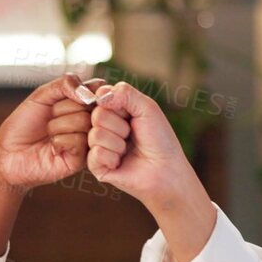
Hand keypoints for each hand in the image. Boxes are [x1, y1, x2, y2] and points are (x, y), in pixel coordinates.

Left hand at [0, 74, 105, 192]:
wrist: (8, 151)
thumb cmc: (23, 124)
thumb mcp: (42, 95)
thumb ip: (66, 83)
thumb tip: (88, 92)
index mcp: (81, 104)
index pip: (98, 89)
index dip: (87, 91)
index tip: (70, 96)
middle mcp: (88, 122)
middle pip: (89, 105)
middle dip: (61, 108)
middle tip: (49, 118)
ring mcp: (86, 141)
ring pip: (83, 121)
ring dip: (56, 126)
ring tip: (48, 134)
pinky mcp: (81, 160)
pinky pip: (78, 141)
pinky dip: (58, 141)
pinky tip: (52, 147)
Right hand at [86, 82, 202, 211]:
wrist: (166, 170)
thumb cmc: (160, 139)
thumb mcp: (147, 107)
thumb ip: (124, 92)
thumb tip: (99, 94)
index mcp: (113, 111)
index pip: (101, 97)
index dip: (118, 106)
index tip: (132, 115)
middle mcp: (102, 127)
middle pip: (97, 115)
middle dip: (120, 125)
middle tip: (132, 135)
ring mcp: (98, 146)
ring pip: (96, 135)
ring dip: (118, 143)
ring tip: (128, 150)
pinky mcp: (96, 166)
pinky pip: (95, 154)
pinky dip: (113, 157)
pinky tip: (121, 162)